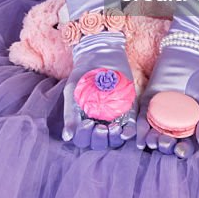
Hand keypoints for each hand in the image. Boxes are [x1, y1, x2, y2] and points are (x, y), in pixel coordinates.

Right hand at [61, 32, 137, 150]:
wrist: (99, 54)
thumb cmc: (82, 74)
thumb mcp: (72, 92)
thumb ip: (70, 114)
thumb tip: (67, 137)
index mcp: (84, 121)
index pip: (84, 139)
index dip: (85, 136)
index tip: (87, 124)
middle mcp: (99, 122)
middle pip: (100, 142)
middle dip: (100, 139)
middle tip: (101, 128)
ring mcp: (115, 117)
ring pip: (115, 139)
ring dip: (114, 138)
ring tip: (113, 127)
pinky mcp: (129, 109)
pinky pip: (130, 125)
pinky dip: (129, 131)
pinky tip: (125, 131)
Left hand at [136, 44, 198, 159]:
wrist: (187, 56)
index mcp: (189, 125)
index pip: (184, 143)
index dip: (183, 150)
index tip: (181, 151)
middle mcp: (172, 122)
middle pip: (167, 140)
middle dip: (165, 146)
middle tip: (166, 144)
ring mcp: (159, 113)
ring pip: (152, 132)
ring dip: (151, 140)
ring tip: (152, 142)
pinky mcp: (147, 102)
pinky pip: (141, 117)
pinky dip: (139, 129)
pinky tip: (139, 139)